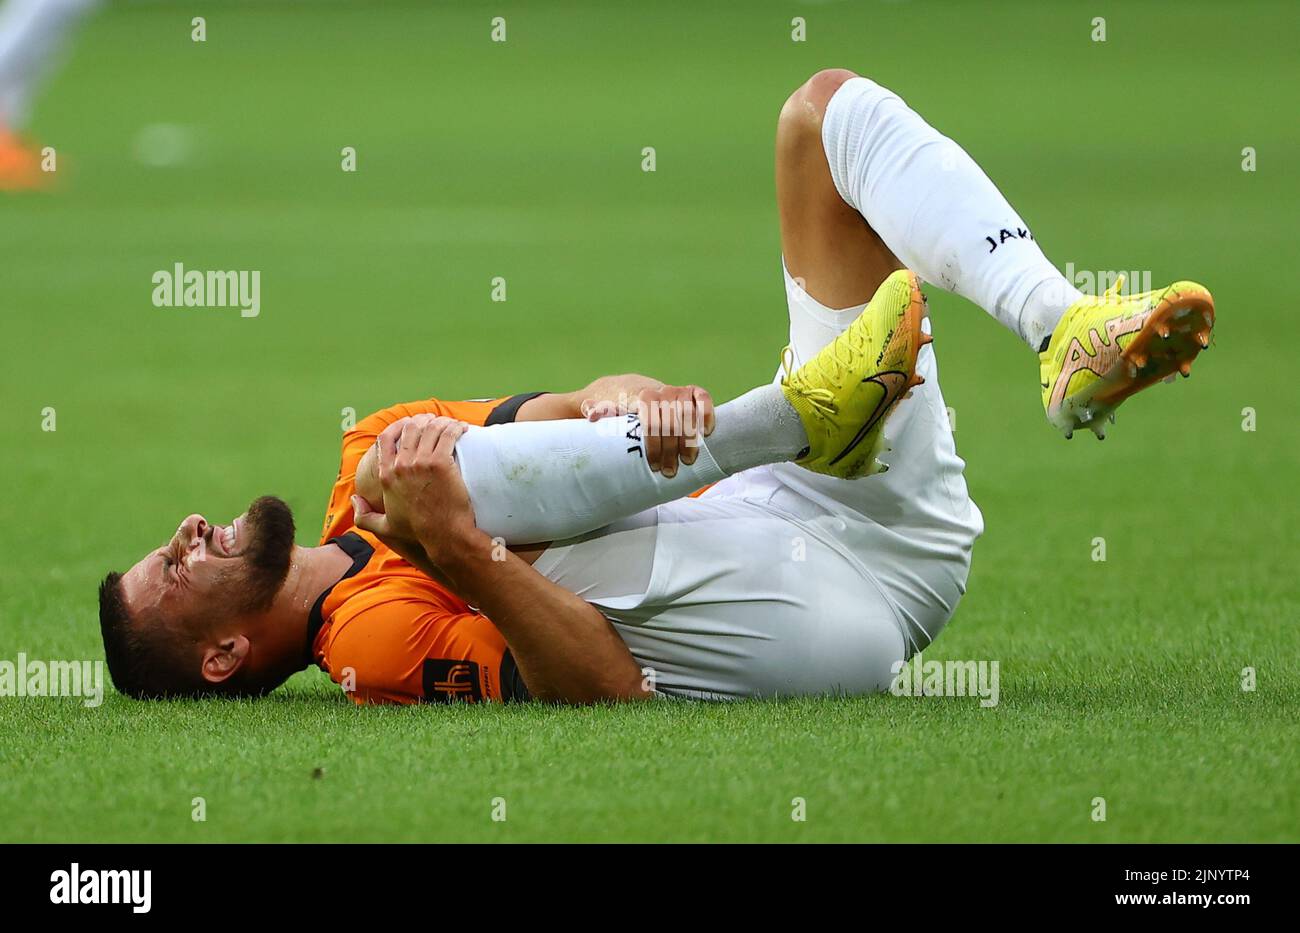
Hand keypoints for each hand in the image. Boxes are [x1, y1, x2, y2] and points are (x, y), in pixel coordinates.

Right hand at [350, 414, 474, 561]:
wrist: (444, 535)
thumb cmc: (418, 531)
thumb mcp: (385, 527)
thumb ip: (364, 516)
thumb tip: (355, 500)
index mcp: (386, 475)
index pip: (385, 439)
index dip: (397, 426)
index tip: (409, 424)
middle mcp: (401, 466)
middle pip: (409, 428)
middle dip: (422, 420)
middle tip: (434, 422)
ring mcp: (421, 463)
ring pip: (429, 428)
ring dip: (441, 422)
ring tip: (451, 425)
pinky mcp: (441, 463)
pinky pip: (447, 434)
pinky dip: (455, 428)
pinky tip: (462, 428)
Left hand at [609, 384, 713, 477]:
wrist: (628, 389)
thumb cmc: (616, 408)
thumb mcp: (603, 410)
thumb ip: (599, 411)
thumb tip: (592, 413)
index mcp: (639, 397)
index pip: (650, 421)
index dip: (654, 445)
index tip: (655, 466)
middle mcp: (660, 391)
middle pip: (670, 423)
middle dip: (671, 450)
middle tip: (669, 472)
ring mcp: (677, 390)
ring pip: (688, 414)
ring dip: (689, 440)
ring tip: (688, 461)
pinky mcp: (691, 391)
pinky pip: (703, 398)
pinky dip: (706, 414)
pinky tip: (706, 433)